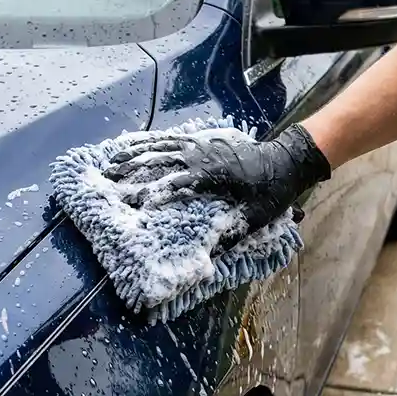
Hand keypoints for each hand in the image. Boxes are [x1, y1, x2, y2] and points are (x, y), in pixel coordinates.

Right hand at [103, 123, 331, 236]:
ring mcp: (201, 145)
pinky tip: (132, 144)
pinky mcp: (202, 141)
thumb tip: (207, 257)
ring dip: (135, 154)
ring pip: (161, 146)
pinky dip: (150, 141)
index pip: (179, 182)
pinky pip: (172, 138)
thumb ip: (232, 235)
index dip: (156, 191)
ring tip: (111, 163)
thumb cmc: (272, 191)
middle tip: (110, 182)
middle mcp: (203, 156)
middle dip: (134, 170)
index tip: (135, 203)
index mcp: (214, 174)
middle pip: (161, 159)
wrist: (287, 160)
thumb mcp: (256, 218)